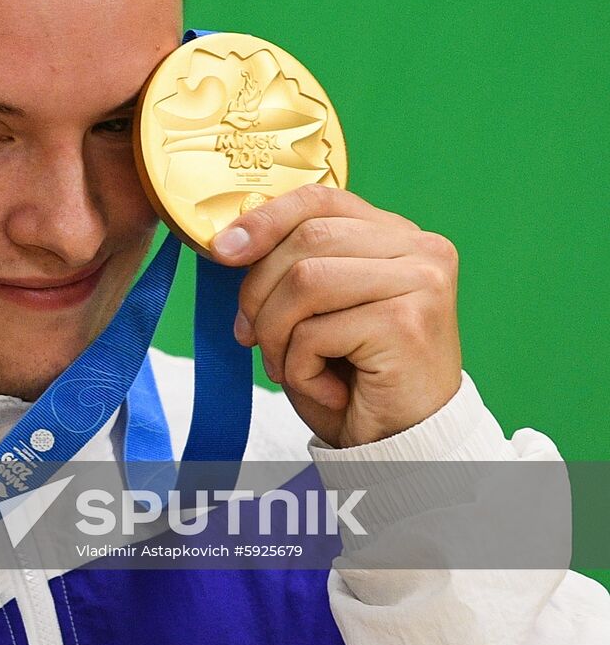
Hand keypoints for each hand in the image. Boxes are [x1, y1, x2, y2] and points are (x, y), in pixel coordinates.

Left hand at [210, 184, 461, 447]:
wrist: (399, 445)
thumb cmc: (353, 377)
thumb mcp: (314, 309)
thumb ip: (290, 266)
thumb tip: (229, 242)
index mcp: (395, 234)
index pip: (320, 198)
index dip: (264, 218)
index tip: (222, 250)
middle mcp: (420, 248)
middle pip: (305, 241)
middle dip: (260, 294)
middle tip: (251, 337)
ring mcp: (422, 282)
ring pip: (305, 282)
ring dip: (276, 334)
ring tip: (291, 367)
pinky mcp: (408, 323)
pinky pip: (316, 332)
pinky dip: (300, 367)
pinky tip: (327, 388)